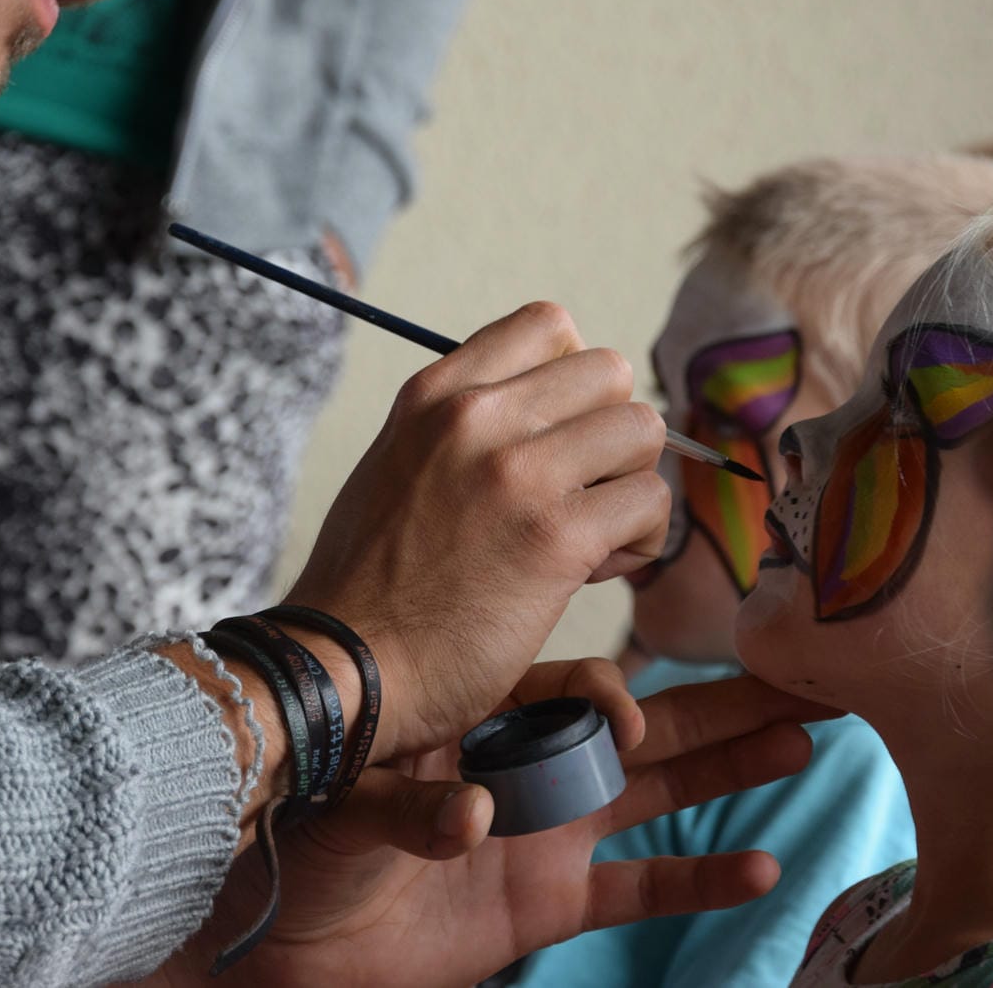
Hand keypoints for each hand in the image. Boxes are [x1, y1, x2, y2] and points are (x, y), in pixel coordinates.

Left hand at [145, 664, 835, 987]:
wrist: (292, 934)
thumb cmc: (310, 842)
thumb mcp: (352, 805)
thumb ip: (411, 812)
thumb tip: (472, 819)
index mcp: (489, 721)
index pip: (577, 690)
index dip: (614, 699)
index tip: (625, 719)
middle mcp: (535, 767)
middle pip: (651, 725)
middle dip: (723, 701)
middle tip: (799, 673)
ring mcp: (552, 835)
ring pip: (663, 791)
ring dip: (732, 769)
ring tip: (804, 737)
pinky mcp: (553, 904)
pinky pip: (641, 886)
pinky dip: (701, 879)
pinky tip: (763, 866)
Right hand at [284, 302, 670, 758]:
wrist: (343, 668)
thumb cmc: (370, 584)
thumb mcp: (397, 463)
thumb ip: (463, 428)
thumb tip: (549, 416)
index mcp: (435, 393)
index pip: (549, 324)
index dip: (572, 381)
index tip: (556, 437)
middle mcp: (476, 417)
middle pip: (609, 372)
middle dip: (609, 434)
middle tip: (579, 493)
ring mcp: (518, 473)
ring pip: (642, 430)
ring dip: (630, 485)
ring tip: (590, 534)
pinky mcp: (555, 538)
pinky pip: (649, 503)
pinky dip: (639, 541)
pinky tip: (594, 572)